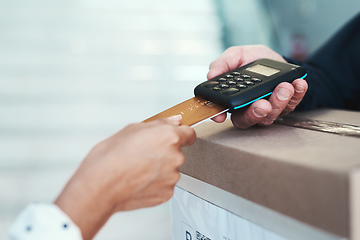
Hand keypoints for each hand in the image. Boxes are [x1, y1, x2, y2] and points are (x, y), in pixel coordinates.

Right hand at [54, 116, 195, 239]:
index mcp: (169, 137)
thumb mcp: (132, 129)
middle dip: (164, 152)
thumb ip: (159, 124)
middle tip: (143, 154)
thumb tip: (174, 121)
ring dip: (160, 169)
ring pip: (170, 170)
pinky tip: (139, 180)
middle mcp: (175, 157)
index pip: (190, 134)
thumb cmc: (111, 157)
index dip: (182, 135)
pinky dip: (155, 183)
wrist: (101, 185)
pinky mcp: (166, 194)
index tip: (176, 137)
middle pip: (177, 152)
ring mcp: (172, 177)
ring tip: (138, 169)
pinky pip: (164, 185)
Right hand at [208, 45, 307, 128]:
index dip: (219, 115)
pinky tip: (298, 84)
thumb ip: (222, 63)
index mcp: (233, 98)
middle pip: (248, 120)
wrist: (275, 59)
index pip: (223, 112)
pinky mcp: (286, 105)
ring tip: (284, 87)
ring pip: (271, 115)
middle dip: (255, 113)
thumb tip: (211, 75)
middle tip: (262, 104)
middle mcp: (248, 108)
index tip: (220, 115)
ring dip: (278, 102)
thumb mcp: (236, 55)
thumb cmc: (252, 59)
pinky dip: (297, 94)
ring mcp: (268, 109)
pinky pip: (292, 104)